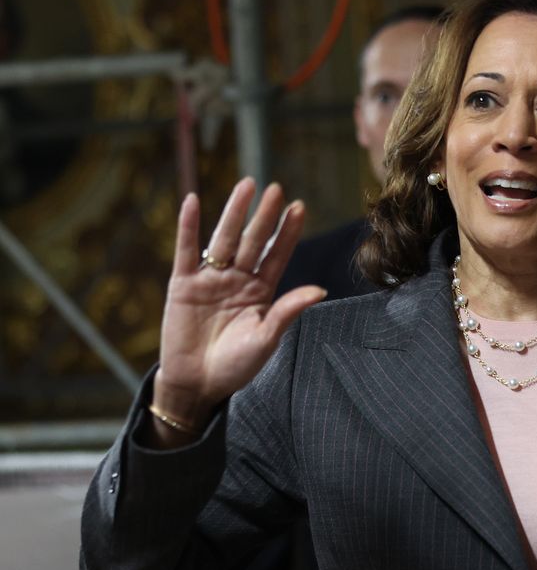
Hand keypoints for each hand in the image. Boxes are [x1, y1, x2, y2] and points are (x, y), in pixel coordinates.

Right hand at [150, 178, 325, 442]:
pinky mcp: (183, 285)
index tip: (300, 207)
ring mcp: (210, 279)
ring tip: (247, 185)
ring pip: (223, 239)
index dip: (287, 232)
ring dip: (234, 212)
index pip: (277, 255)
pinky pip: (186, 251)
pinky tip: (192, 201)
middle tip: (276, 189)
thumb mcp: (266, 339)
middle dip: (264, 216)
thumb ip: (288, 311)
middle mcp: (237, 280)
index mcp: (261, 292)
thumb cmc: (236, 366)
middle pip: (253, 241)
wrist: (198, 384)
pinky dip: (188, 227)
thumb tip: (320, 290)